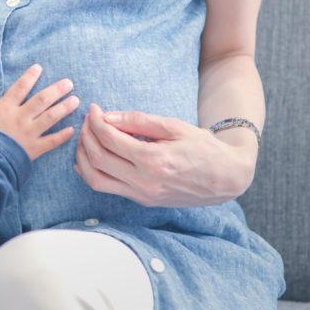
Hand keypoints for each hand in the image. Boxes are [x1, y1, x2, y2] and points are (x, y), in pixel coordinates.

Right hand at [0, 64, 78, 160]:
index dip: (29, 76)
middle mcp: (20, 118)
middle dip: (56, 90)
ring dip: (64, 108)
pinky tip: (72, 130)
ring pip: (50, 117)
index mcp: (5, 108)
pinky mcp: (34, 149)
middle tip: (69, 83)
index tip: (39, 67)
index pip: (20, 88)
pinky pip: (51, 141)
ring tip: (75, 100)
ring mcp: (29, 133)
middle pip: (42, 100)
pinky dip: (62, 136)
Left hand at [74, 104, 256, 206]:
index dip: (96, 121)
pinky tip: (90, 158)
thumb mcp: (174, 126)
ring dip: (83, 157)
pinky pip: (107, 188)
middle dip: (86, 136)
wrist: (226, 178)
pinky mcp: (142, 201)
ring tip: (85, 138)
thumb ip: (138, 121)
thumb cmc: (203, 147)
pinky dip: (92, 172)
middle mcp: (144, 182)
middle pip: (97, 158)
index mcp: (153, 160)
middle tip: (88, 120)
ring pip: (95, 179)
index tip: (94, 109)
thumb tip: (107, 116)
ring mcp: (142, 195)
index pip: (110, 139)